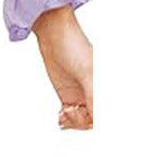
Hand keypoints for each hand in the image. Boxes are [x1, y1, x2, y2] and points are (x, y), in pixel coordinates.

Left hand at [32, 4, 92, 129]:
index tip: (84, 118)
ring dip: (73, 122)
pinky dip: (66, 119)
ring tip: (63, 114)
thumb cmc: (73, 46)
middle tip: (69, 113)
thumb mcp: (87, 73)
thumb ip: (95, 96)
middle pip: (93, 120)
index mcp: (104, 86)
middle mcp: (94, 91)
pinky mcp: (68, 94)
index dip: (96, 120)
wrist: (52, 34)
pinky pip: (71, 114)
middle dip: (81, 122)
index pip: (105, 113)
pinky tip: (60, 116)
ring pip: (82, 119)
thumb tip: (98, 118)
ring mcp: (81, 93)